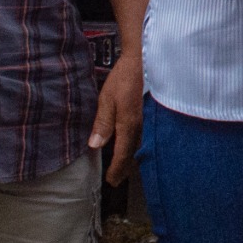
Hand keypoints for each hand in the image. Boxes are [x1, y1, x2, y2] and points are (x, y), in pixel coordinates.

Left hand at [89, 52, 141, 184]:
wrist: (144, 60)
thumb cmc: (124, 78)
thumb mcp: (107, 99)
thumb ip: (102, 123)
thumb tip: (95, 146)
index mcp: (128, 125)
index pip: (121, 154)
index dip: (116, 169)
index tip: (110, 181)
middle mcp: (139, 127)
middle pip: (132, 154)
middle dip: (124, 169)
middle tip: (116, 181)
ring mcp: (146, 121)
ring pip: (138, 147)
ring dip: (130, 159)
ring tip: (123, 168)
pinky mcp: (147, 115)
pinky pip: (141, 137)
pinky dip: (135, 147)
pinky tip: (132, 147)